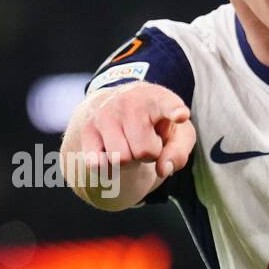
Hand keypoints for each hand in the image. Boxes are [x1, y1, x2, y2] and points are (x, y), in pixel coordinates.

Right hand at [80, 83, 194, 181]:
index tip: (181, 115)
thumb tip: (162, 169)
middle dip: (149, 154)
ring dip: (128, 161)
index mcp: (157, 98)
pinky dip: (108, 167)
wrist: (119, 103)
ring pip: (120, 159)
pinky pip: (97, 163)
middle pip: (144, 151)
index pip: (166, 104)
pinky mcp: (87, 130)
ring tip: (130, 143)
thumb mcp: (178, 133)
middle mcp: (128, 102)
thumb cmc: (157, 123)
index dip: (174, 110)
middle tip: (146, 139)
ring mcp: (104, 114)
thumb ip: (179, 152)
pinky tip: (112, 152)